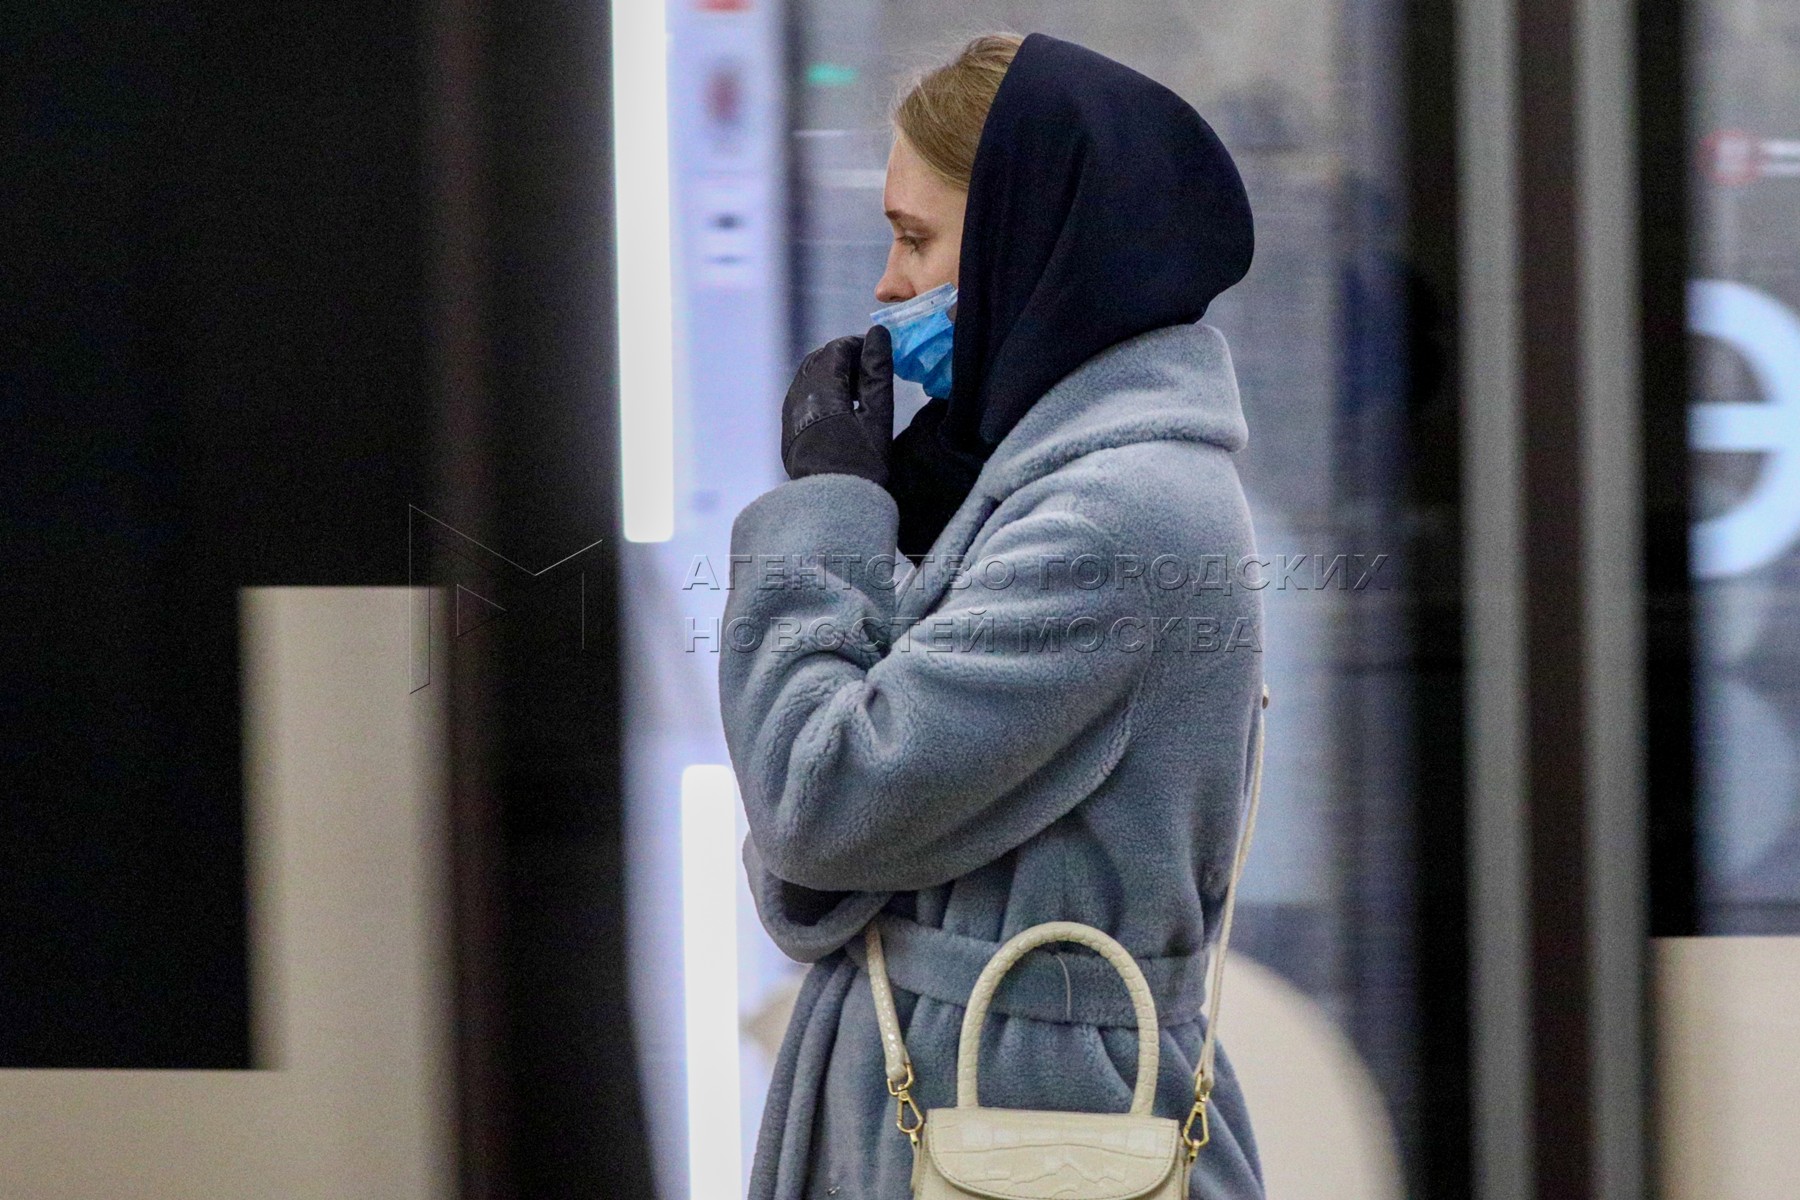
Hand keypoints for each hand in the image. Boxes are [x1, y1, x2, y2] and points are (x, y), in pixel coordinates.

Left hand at [781, 325, 893, 484]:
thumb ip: (877, 373)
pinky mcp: (788, 428)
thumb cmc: (861, 463)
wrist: (831, 505)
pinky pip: (803, 396)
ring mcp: (789, 412)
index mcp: (820, 389)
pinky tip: (842, 410)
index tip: (878, 356)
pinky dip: (822, 392)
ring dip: (833, 376)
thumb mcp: (878, 416)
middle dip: (845, 360)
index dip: (859, 346)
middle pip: (820, 360)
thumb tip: (879, 335)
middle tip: (871, 373)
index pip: (836, 349)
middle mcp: (798, 395)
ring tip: (860, 392)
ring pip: (809, 377)